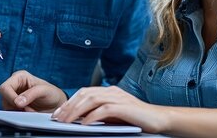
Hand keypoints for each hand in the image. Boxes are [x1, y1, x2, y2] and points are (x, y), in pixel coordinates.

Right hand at [0, 70, 66, 111]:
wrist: (56, 104)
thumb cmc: (52, 94)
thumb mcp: (45, 91)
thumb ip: (31, 94)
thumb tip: (17, 102)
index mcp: (19, 76)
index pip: (5, 88)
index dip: (10, 98)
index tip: (21, 106)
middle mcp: (15, 85)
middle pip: (3, 97)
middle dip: (14, 106)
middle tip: (28, 110)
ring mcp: (13, 95)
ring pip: (5, 106)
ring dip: (16, 111)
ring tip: (30, 111)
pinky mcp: (14, 105)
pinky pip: (9, 112)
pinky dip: (17, 115)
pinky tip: (27, 113)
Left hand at [51, 86, 167, 132]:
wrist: (158, 119)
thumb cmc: (136, 118)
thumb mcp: (114, 115)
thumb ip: (99, 113)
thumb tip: (79, 119)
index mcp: (108, 91)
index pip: (84, 92)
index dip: (69, 102)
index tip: (58, 113)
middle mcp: (112, 91)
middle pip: (84, 94)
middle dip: (69, 106)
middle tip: (57, 118)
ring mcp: (118, 97)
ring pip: (91, 100)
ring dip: (76, 111)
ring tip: (66, 121)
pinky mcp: (124, 107)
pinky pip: (104, 110)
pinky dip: (92, 116)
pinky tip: (83, 124)